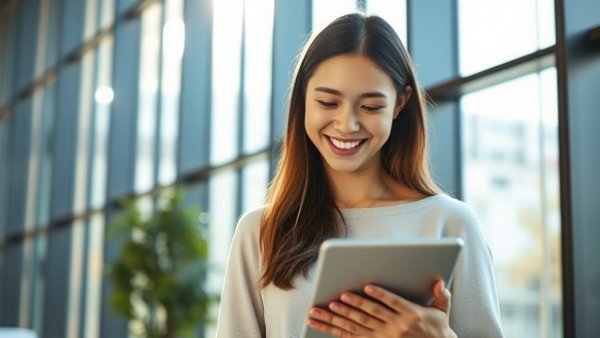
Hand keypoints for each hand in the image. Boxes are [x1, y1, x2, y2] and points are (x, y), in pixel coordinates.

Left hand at [306, 279, 455, 337]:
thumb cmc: (437, 327)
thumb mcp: (443, 312)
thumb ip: (443, 296)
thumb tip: (440, 282)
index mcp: (412, 314)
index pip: (394, 303)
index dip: (381, 295)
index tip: (368, 287)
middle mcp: (397, 326)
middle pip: (372, 315)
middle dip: (354, 306)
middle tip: (338, 297)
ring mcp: (385, 336)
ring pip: (358, 326)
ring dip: (340, 317)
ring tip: (325, 308)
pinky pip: (352, 336)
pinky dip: (337, 330)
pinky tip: (324, 324)